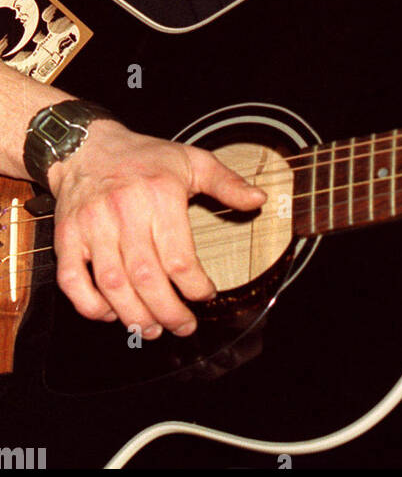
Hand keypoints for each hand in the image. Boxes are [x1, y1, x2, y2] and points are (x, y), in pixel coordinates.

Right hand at [48, 120, 266, 338]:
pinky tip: (110, 314)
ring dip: (133, 315)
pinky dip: (90, 305)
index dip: (195, 286)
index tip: (206, 294)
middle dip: (168, 311)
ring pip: (112, 284)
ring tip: (153, 329)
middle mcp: (124, 212)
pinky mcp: (67, 237)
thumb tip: (258, 199)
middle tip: (183, 326)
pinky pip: (73, 281)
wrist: (86, 147)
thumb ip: (226, 182)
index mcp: (159, 194)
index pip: (179, 257)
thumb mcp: (191, 160)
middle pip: (146, 277)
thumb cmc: (143, 157)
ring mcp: (92, 227)